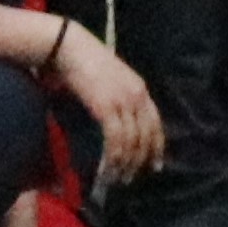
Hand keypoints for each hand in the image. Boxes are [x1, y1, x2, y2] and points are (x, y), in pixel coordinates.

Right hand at [45, 24, 164, 179]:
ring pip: (131, 141)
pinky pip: (115, 139)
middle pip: (146, 136)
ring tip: (118, 178)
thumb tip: (119, 122)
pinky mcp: (106, 107)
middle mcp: (136, 95)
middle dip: (140, 161)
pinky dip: (113, 157)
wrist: (70, 48)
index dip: (156, 147)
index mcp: (140, 89)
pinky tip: (108, 168)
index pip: (155, 124)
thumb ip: (120, 98)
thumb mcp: (112, 80)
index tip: (154, 166)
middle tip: (131, 178)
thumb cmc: (86, 63)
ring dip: (125, 164)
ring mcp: (122, 101)